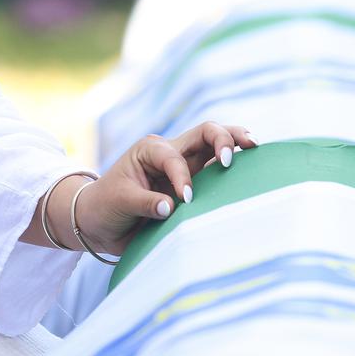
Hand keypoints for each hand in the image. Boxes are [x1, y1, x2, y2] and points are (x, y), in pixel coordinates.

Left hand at [70, 122, 258, 255]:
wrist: (100, 222)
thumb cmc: (106, 206)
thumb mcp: (119, 202)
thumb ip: (145, 203)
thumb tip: (171, 207)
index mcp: (149, 150)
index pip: (174, 158)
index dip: (182, 178)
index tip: (184, 201)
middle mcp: (170, 152)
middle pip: (204, 133)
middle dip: (223, 138)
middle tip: (236, 152)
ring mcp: (184, 166)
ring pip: (214, 145)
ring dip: (234, 142)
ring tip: (254, 145)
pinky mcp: (193, 182)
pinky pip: (216, 169)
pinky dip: (233, 164)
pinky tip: (250, 164)